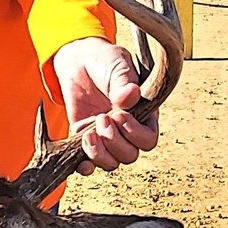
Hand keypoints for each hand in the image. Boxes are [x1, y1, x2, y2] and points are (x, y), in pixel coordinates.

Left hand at [51, 37, 157, 174]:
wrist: (79, 61)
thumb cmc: (105, 60)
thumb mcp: (117, 65)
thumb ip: (124, 81)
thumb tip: (131, 96)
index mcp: (143, 113)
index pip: (148, 139)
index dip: (134, 133)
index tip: (119, 115)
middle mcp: (128, 130)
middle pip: (130, 155)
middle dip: (114, 141)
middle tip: (101, 118)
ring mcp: (107, 137)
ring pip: (112, 162)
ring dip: (100, 153)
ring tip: (88, 134)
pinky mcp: (86, 140)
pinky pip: (90, 164)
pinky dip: (86, 167)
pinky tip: (81, 161)